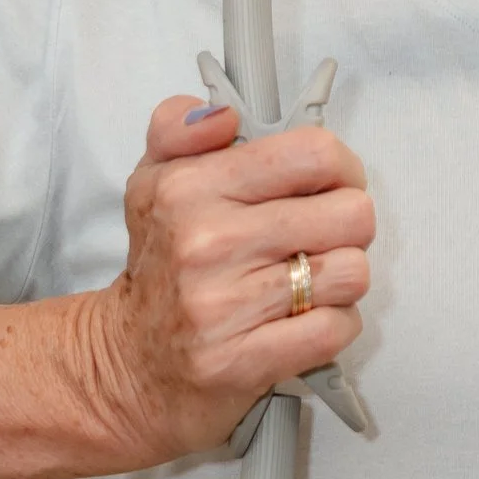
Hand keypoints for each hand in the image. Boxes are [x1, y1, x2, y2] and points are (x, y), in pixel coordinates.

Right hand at [75, 93, 375, 468]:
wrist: (127, 363)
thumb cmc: (158, 266)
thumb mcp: (151, 181)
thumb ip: (179, 128)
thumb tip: (221, 115)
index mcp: (190, 188)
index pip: (313, 154)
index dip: (341, 167)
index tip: (330, 184)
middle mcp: (207, 243)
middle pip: (350, 214)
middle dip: (348, 226)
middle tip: (320, 237)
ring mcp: (225, 307)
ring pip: (351, 272)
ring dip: (342, 279)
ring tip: (309, 280)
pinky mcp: (243, 362)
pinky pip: (335, 328)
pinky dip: (332, 324)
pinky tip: (302, 319)